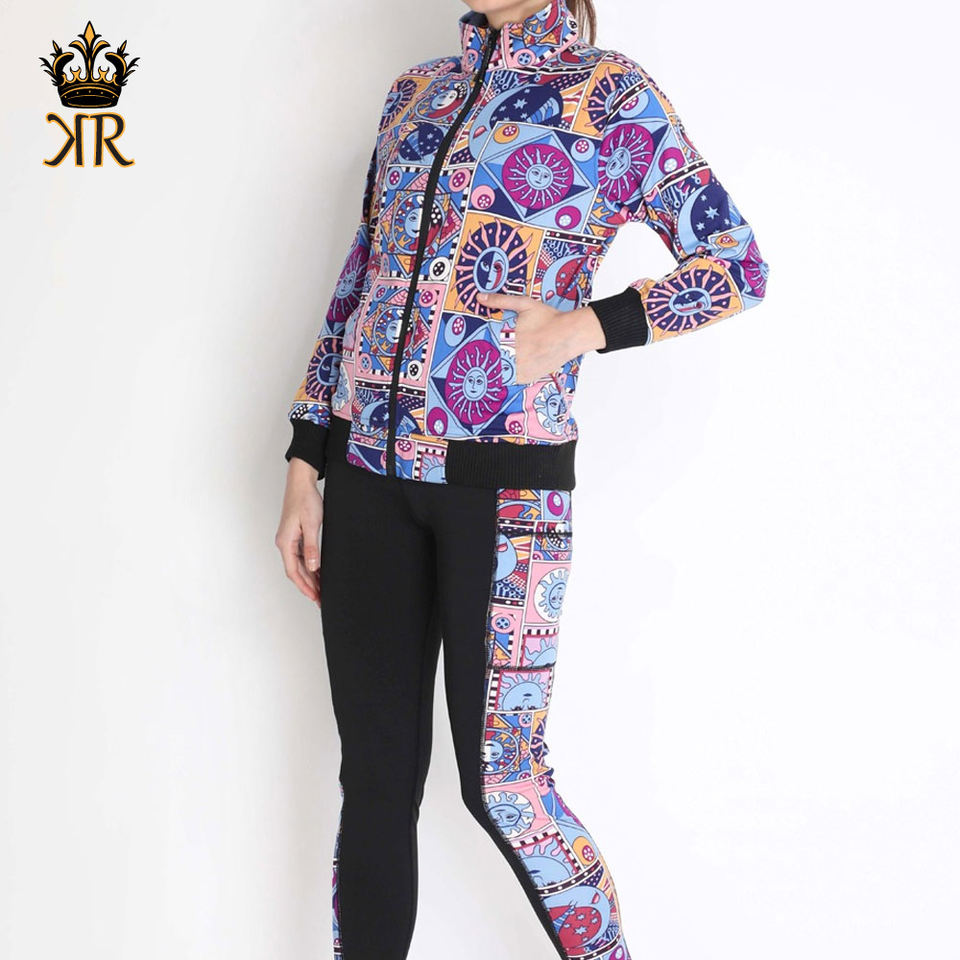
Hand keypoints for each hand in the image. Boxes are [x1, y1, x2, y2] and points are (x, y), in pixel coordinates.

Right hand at [275, 458, 323, 605]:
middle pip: (296, 571)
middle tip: (321, 598)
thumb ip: (311, 547)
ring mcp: (289, 539)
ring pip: (299, 565)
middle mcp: (285, 543)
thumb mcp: (311, 524)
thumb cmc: (305, 500)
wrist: (302, 483)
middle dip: (308, 586)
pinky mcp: (295, 535)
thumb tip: (312, 567)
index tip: (314, 597)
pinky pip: (301, 556)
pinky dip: (310, 566)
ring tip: (322, 588)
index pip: (293, 572)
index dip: (304, 587)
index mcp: (285, 542)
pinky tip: (319, 571)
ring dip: (310, 577)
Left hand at [476, 292, 606, 381]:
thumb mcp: (524, 304)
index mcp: (509, 340)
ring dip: (500, 367)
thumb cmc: (548, 318)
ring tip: (500, 361)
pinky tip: (514, 365)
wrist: (570, 334)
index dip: (482, 348)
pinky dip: (512, 374)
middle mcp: (515, 358)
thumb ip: (501, 301)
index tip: (478, 348)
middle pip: (493, 362)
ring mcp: (523, 370)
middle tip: (490, 354)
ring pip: (502, 373)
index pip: (486, 349)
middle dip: (491, 357)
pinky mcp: (530, 377)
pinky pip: (514, 379)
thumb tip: (480, 297)